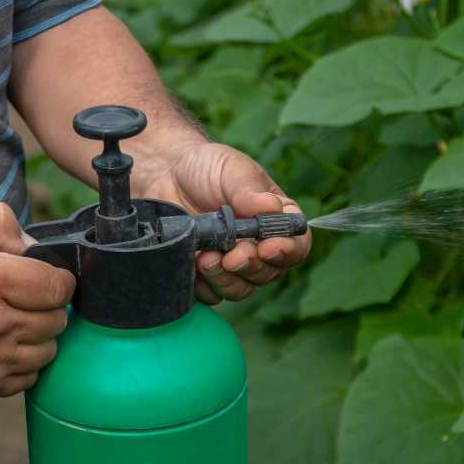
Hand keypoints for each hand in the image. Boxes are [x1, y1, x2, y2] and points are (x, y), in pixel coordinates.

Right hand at [0, 202, 74, 396]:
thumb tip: (33, 248)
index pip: (58, 287)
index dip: (58, 279)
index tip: (46, 277)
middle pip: (57, 320)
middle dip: (48, 306)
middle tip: (26, 298)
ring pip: (47, 352)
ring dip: (39, 336)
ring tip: (15, 321)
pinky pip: (27, 378)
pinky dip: (23, 363)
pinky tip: (3, 346)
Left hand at [136, 142, 310, 303]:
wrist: (165, 175)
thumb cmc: (207, 169)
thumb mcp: (232, 169)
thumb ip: (249, 190)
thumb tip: (271, 208)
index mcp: (276, 220)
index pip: (297, 244)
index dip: (287, 251)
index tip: (268, 247)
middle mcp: (259, 246)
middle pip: (269, 272)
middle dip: (251, 266)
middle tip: (232, 255)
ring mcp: (232, 263)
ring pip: (241, 288)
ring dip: (226, 279)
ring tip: (206, 258)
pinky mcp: (206, 275)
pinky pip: (212, 294)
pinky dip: (203, 285)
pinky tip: (192, 263)